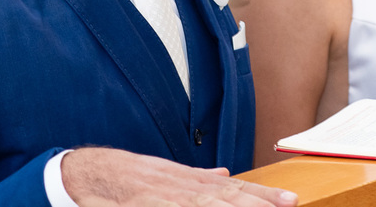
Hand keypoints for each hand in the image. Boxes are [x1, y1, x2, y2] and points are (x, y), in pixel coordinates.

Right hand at [62, 148, 297, 206]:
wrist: (86, 174)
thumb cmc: (127, 175)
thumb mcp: (165, 172)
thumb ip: (195, 177)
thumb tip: (224, 174)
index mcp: (187, 180)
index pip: (231, 188)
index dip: (261, 194)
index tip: (289, 201)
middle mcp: (179, 188)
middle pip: (225, 197)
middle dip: (257, 203)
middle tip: (287, 206)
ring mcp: (163, 199)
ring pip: (205, 204)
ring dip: (234, 206)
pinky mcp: (148, 206)